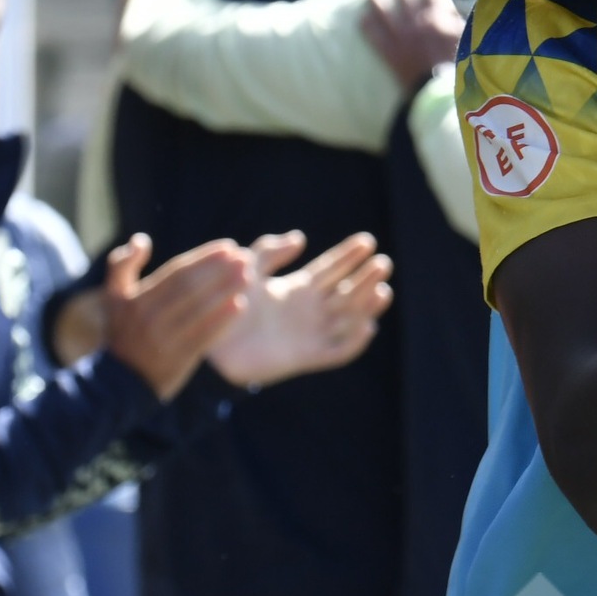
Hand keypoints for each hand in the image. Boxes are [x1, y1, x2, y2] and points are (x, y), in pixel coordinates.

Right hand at [102, 235, 255, 399]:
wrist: (119, 383)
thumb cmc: (122, 332)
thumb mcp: (113, 298)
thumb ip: (122, 265)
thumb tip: (142, 240)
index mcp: (138, 299)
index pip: (177, 272)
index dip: (204, 257)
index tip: (229, 246)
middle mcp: (150, 316)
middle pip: (192, 287)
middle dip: (220, 270)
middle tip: (246, 257)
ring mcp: (165, 338)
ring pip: (200, 310)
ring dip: (226, 291)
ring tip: (249, 276)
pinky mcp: (178, 358)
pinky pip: (204, 335)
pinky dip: (222, 320)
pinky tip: (241, 306)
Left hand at [211, 233, 395, 387]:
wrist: (213, 347)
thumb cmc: (226, 306)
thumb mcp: (247, 271)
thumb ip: (269, 252)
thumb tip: (301, 238)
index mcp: (298, 288)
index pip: (331, 269)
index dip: (349, 255)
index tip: (367, 241)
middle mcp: (310, 310)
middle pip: (346, 292)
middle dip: (366, 278)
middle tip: (383, 263)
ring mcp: (310, 333)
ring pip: (348, 319)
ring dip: (366, 306)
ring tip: (382, 290)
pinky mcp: (307, 357)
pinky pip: (337, 351)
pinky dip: (354, 342)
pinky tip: (367, 326)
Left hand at [359, 0, 463, 90]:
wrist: (440, 91)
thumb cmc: (459, 66)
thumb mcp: (468, 39)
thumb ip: (461, 21)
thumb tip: (456, 7)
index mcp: (437, 17)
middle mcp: (416, 21)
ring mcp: (400, 36)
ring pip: (383, 10)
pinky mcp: (389, 52)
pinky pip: (374, 35)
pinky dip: (367, 26)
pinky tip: (361, 19)